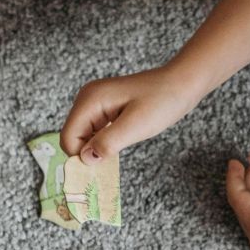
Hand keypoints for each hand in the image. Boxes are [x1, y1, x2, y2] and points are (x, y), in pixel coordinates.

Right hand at [60, 66, 201, 163]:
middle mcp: (87, 98)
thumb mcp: (135, 126)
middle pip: (73, 137)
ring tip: (123, 144)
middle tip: (115, 156)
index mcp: (90, 100)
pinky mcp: (105, 107)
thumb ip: (107, 143)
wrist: (181, 83)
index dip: (81, 156)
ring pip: (84, 136)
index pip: (68, 138)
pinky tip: (122, 140)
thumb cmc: (162, 101)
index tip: (101, 165)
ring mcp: (95, 102)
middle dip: (89, 152)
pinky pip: (95, 130)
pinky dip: (104, 141)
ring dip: (98, 147)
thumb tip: (85, 160)